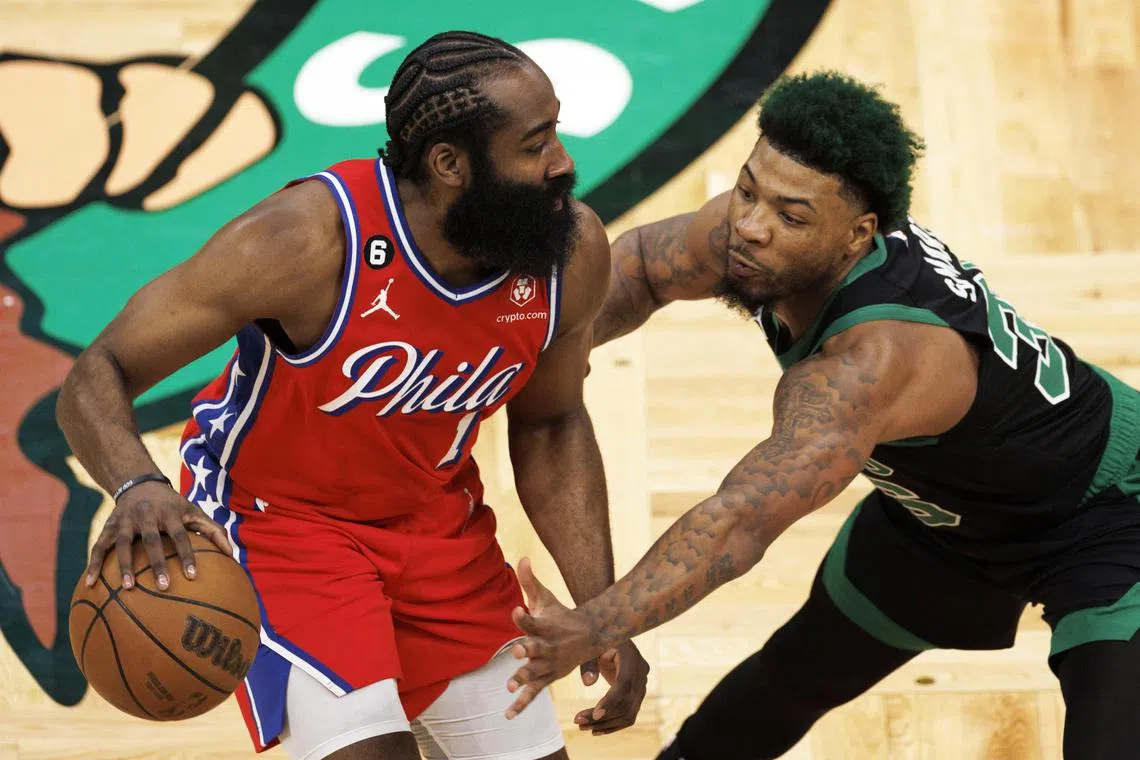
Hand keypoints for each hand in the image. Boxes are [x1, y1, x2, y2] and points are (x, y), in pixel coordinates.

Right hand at [84, 481, 231, 590]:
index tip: (193, 576)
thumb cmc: (173, 505)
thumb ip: (213, 531)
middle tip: (163, 587)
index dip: (187, 555)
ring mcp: (125, 521)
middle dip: (157, 564)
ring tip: (127, 588)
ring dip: (124, 566)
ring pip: (122, 544)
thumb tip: (233, 555)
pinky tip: (89, 585)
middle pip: (152, 541)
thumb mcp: (194, 511)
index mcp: (170, 513)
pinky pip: (98, 546)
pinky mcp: (108, 526)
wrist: (139, 483)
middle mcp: (147, 516)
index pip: (181, 536)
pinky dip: (93, 565)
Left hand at [505, 557, 596, 718]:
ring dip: (523, 678)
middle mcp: (548, 647)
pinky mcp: (546, 678)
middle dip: (527, 651)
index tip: (516, 610)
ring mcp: (548, 665)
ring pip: (535, 673)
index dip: (523, 616)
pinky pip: (533, 693)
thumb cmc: (561, 615)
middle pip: (536, 649)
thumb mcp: (547, 597)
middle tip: (518, 652)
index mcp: (546, 627)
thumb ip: (530, 581)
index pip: (533, 621)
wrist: (587, 636)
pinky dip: (521, 704)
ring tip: (510, 684)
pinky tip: (508, 715)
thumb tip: (522, 557)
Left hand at [574, 641, 649, 734]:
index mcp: (631, 656)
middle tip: (578, 722)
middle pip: (626, 702)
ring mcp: (642, 683)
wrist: (611, 636)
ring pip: (629, 712)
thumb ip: (588, 662)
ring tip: (582, 727)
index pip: (624, 684)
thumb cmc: (597, 638)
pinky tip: (596, 730)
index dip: (611, 701)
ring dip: (606, 724)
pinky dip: (613, 723)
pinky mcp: (637, 693)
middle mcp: (641, 671)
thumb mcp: (590, 646)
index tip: (595, 715)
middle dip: (603, 717)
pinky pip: (629, 713)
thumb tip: (588, 683)